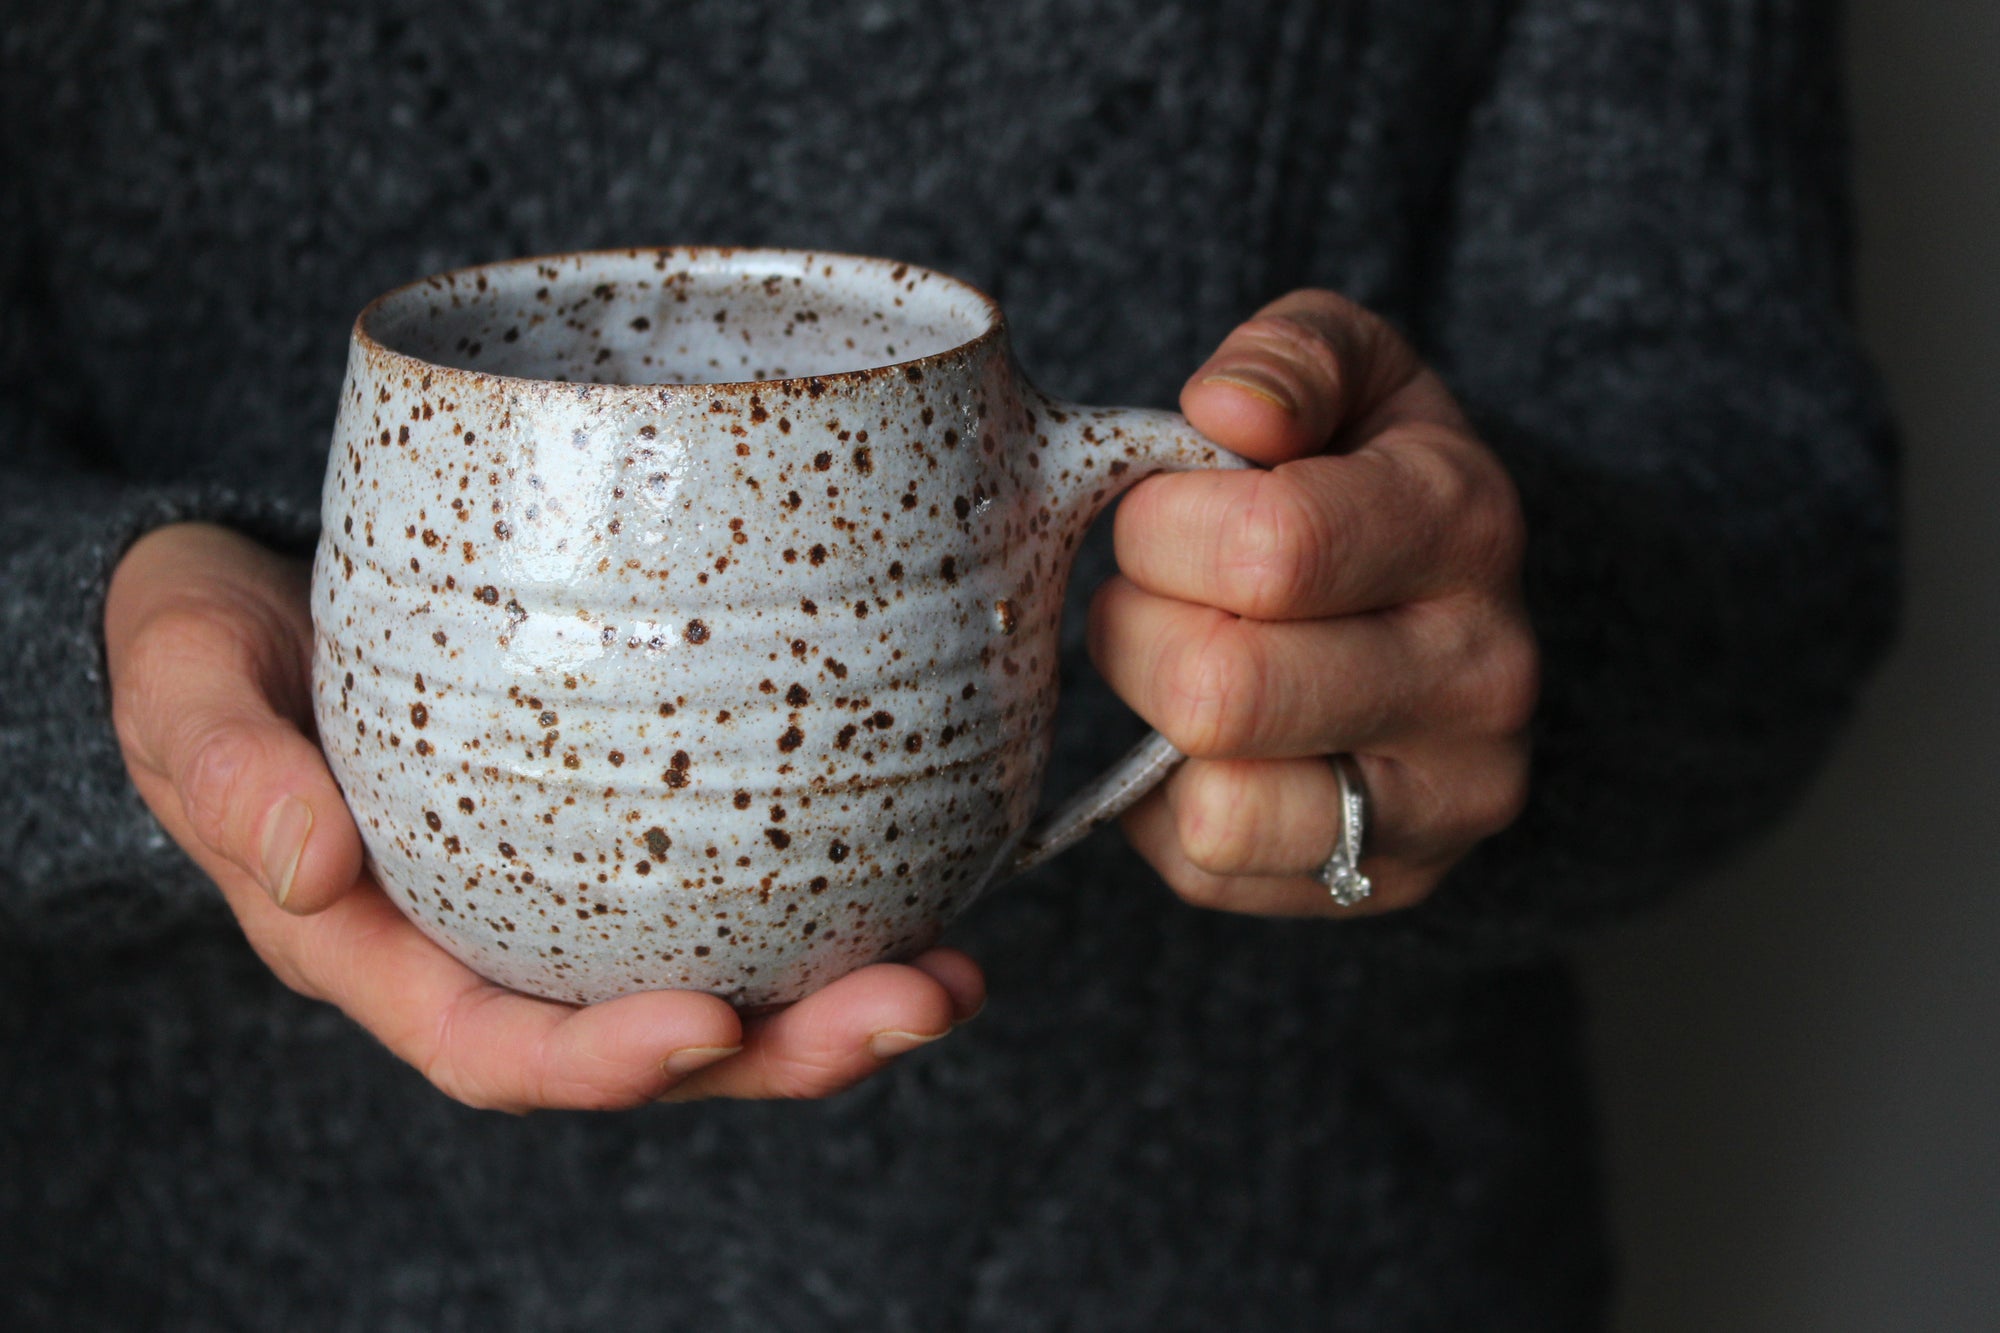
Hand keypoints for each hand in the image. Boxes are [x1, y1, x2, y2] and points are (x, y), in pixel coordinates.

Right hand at [104, 524, 982, 1110]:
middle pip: (651, 1042)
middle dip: (786, 1051)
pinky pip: (741, 890)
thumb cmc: (215, 649)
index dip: (603, 1062)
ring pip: (723, 984)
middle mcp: (499, 948)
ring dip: (842, 1000)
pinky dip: (837, 901)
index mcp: (389, 954)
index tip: (708, 1029)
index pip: (497, 1045)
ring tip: (957, 977)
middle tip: (910, 1007)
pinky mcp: (638, 829)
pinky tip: (936, 878)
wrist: (265, 594)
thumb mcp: (185, 687)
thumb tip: (304, 864)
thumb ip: (221, 766)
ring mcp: (577, 898)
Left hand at [1092, 290, 1535, 915]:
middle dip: (1138, 630)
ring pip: (1215, 810)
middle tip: (1158, 596)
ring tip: (1184, 663)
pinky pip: (1207, 868)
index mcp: (1465, 525)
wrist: (1463, 614)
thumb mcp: (1355, 373)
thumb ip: (1292, 353)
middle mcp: (1480, 675)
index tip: (1168, 510)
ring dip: (1153, 726)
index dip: (1163, 526)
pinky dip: (1167, 804)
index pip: (1269, 548)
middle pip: (1219, 692)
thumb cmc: (1373, 478)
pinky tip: (1210, 739)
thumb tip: (1228, 408)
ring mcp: (1445, 800)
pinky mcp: (1388, 884)